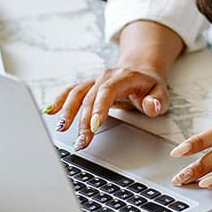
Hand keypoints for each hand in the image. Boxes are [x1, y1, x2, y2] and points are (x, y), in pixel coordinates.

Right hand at [44, 65, 169, 150]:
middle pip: (90, 98)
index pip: (108, 91)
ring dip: (68, 112)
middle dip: (84, 121)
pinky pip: (71, 91)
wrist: (141, 69)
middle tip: (81, 142)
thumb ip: (157, 101)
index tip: (94, 125)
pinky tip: (50, 112)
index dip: (99, 107)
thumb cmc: (150, 84)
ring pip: (77, 94)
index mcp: (124, 77)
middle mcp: (106, 76)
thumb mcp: (161, 92)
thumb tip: (151, 106)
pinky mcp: (88, 86)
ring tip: (61, 129)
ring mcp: (95, 81)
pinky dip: (60, 100)